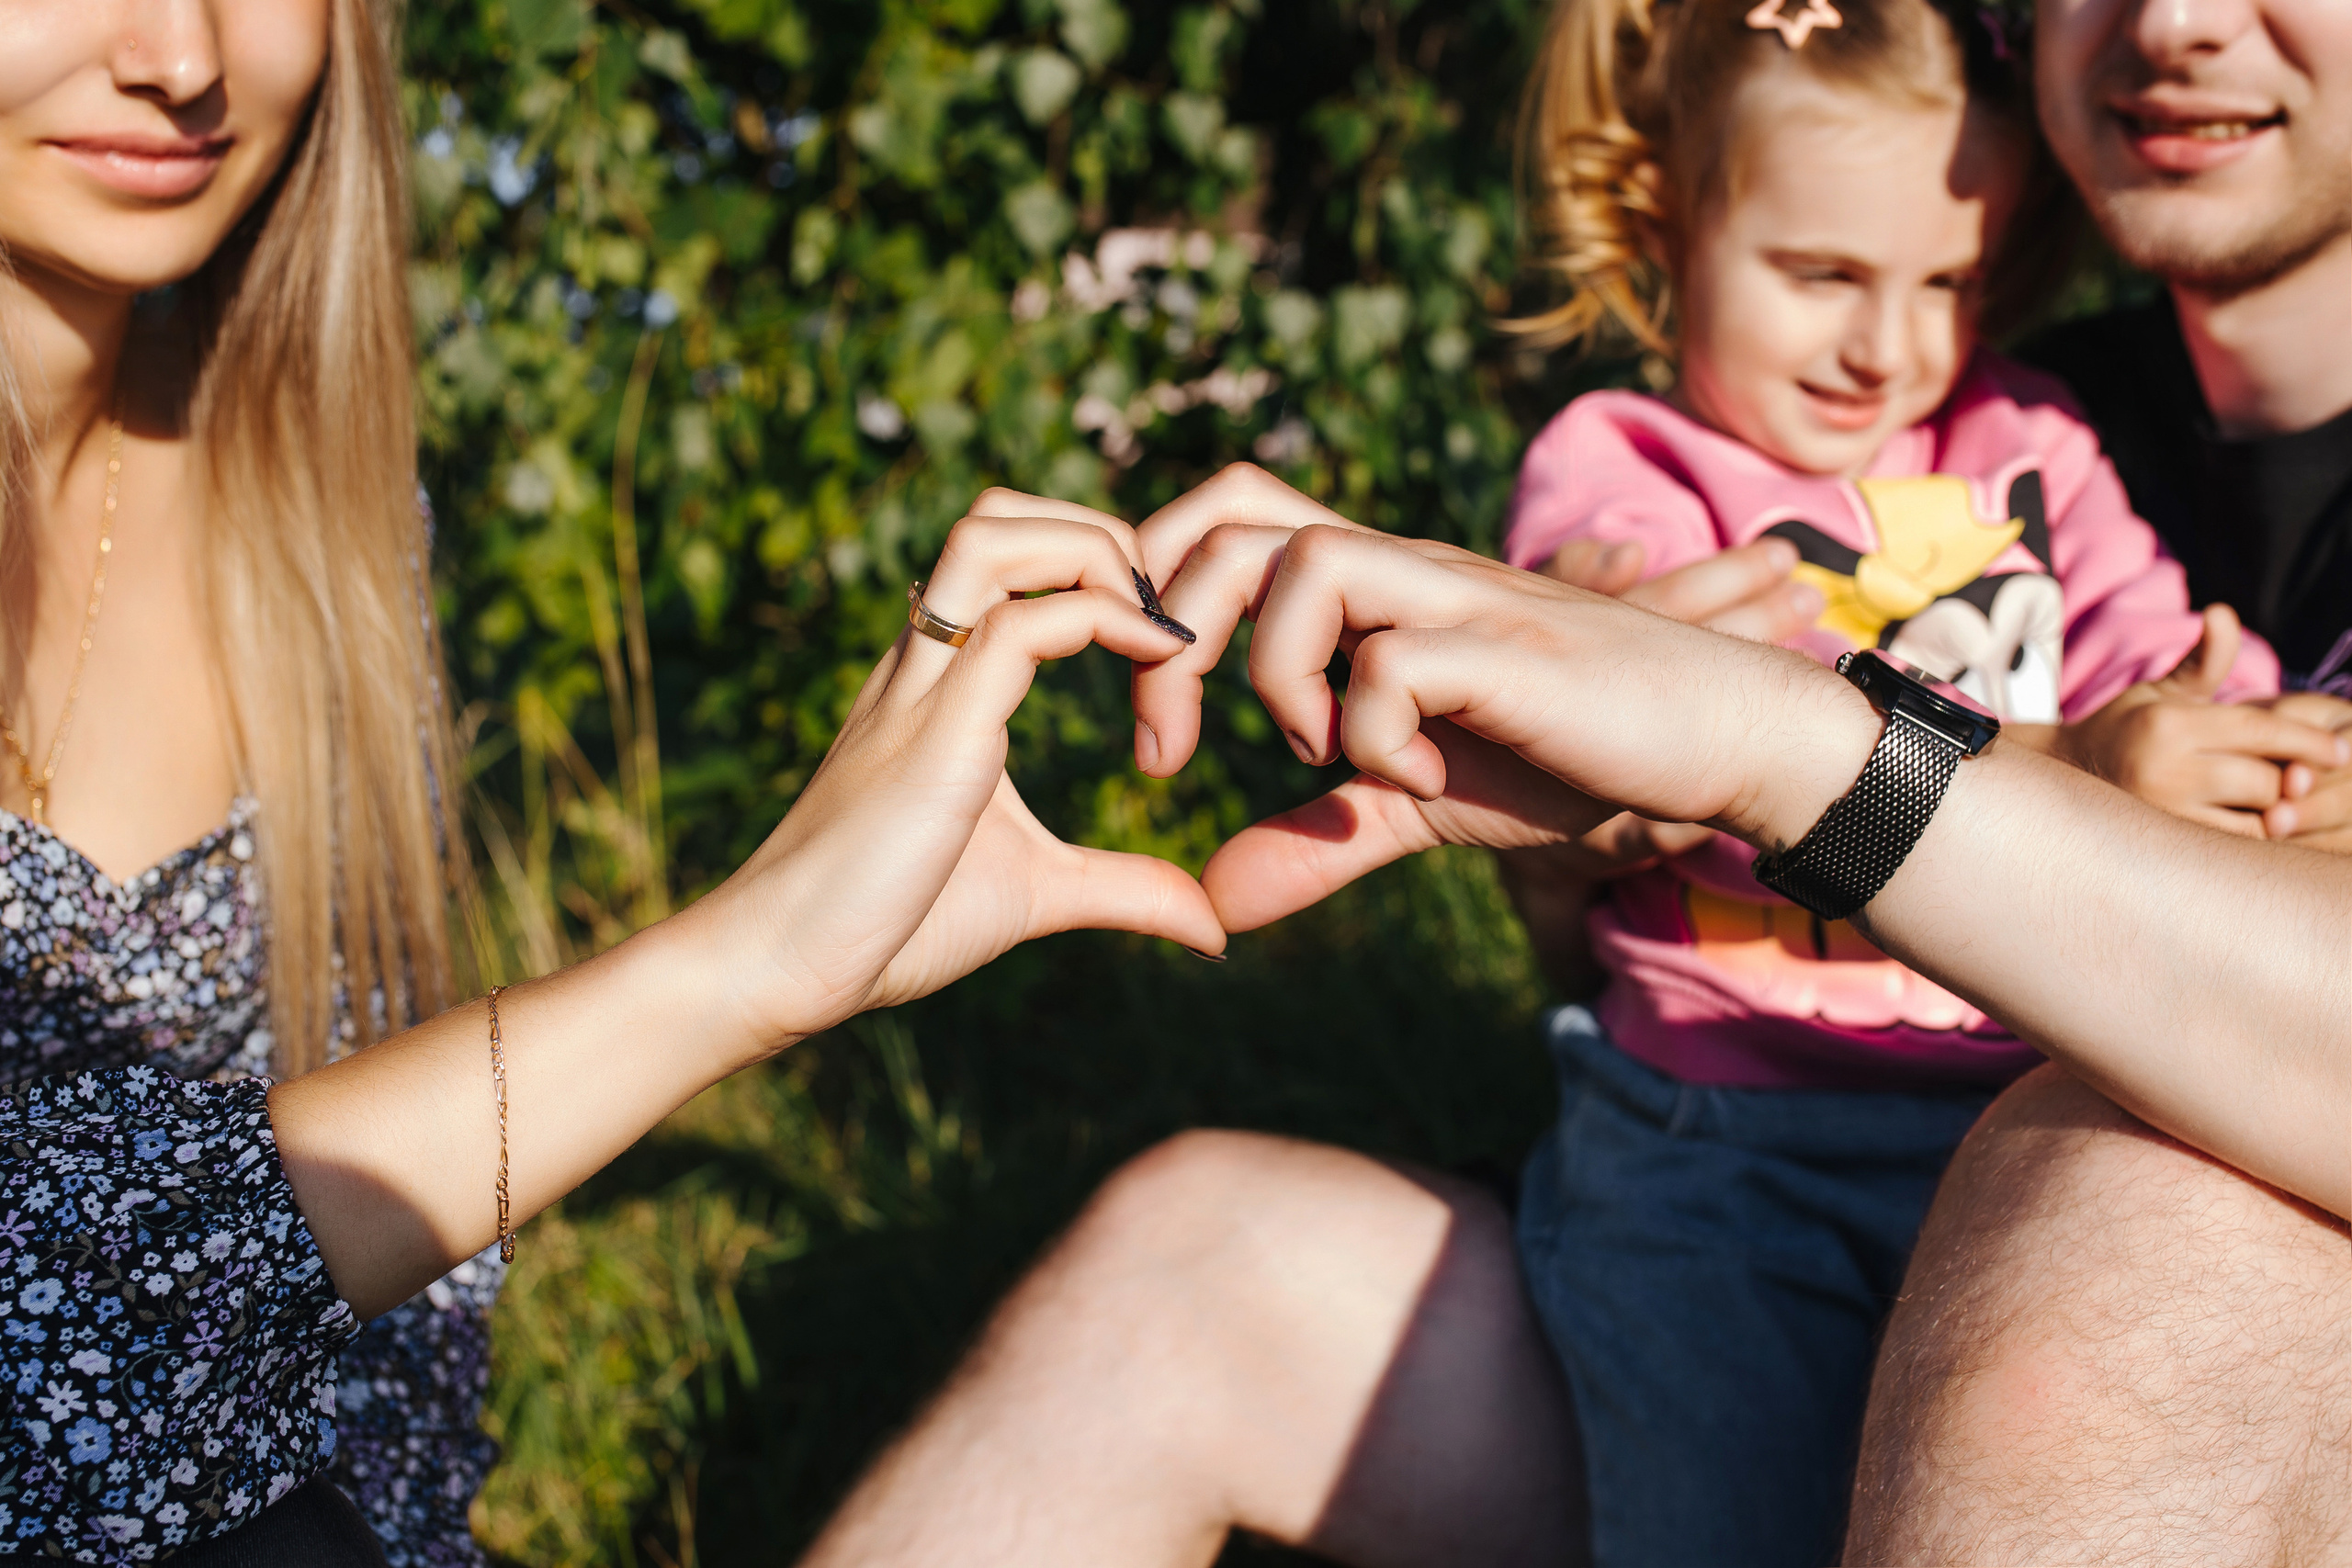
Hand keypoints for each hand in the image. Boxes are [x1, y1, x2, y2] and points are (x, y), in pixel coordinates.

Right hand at [687, 500, 1223, 1052]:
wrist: (777, 967)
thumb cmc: (888, 927)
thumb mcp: (1036, 895)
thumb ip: (1123, 890)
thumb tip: (1212, 927)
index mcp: (939, 683)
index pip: (1008, 555)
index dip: (1094, 565)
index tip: (1165, 642)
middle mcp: (925, 663)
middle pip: (996, 515)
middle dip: (1096, 529)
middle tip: (1165, 613)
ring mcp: (922, 689)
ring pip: (992, 536)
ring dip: (1093, 551)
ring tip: (1157, 623)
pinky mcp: (934, 735)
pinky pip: (1015, 628)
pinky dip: (1102, 620)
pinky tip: (1159, 664)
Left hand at [1079, 466, 1872, 928]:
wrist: (1713, 741)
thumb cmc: (1568, 754)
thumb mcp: (1414, 807)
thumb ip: (1317, 841)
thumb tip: (1213, 901)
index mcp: (1369, 588)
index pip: (1228, 514)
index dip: (1158, 581)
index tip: (1153, 708)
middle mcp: (1402, 569)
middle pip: (1235, 523)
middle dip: (1170, 640)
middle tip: (1170, 751)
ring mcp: (1457, 599)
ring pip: (1309, 564)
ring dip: (1279, 675)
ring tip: (1323, 754)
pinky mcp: (1509, 650)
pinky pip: (1394, 664)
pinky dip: (1377, 734)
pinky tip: (1422, 777)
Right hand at [2049, 606, 2349, 837]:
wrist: (2067, 779)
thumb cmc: (2129, 729)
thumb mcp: (2164, 691)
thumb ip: (2206, 660)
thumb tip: (2222, 613)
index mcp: (2168, 726)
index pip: (2257, 730)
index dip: (2307, 740)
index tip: (2343, 749)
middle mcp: (2163, 772)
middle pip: (2263, 781)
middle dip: (2294, 780)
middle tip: (2311, 777)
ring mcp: (2163, 816)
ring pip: (2254, 823)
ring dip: (2279, 815)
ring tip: (2288, 802)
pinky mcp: (2167, 847)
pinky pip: (2235, 850)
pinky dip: (2258, 840)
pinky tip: (2263, 825)